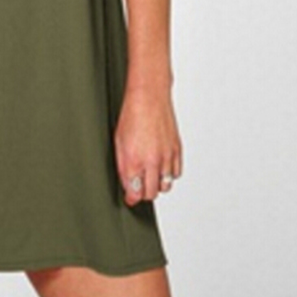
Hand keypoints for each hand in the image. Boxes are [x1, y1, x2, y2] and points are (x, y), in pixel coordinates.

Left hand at [114, 86, 182, 205]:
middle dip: (143, 193)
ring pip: (165, 186)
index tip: (130, 198)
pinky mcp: (177, 150)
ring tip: (150, 176)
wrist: (149, 97)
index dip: (132, 198)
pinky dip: (169, 174)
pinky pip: (176, 173)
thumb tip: (127, 184)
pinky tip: (161, 166)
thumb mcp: (119, 142)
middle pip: (151, 193)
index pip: (135, 192)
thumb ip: (123, 166)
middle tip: (138, 187)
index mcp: (134, 160)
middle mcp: (152, 161)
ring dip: (157, 184)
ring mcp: (166, 156)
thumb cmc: (131, 115)